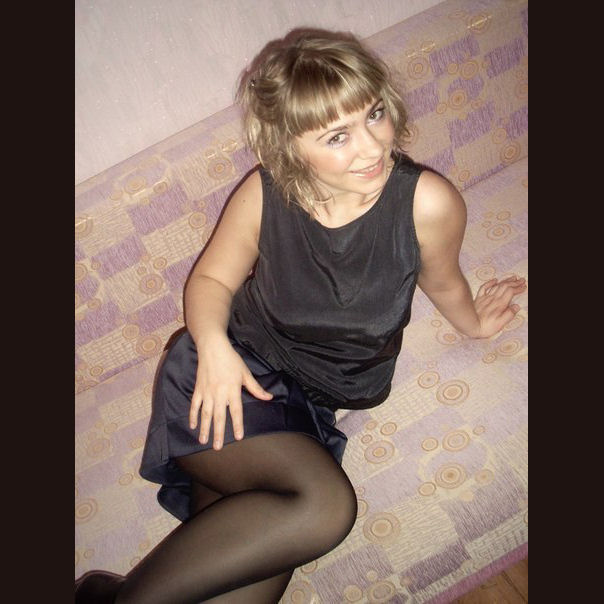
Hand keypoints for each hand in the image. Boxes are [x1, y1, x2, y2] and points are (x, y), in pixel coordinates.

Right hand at [189, 334, 272, 449]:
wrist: (212, 348)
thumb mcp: (246, 373)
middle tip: (218, 447)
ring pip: (205, 413)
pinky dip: (193, 415)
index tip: (238, 437)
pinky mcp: (198, 389)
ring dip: (204, 428)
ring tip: (203, 441)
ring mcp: (207, 392)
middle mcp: (219, 393)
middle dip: (218, 433)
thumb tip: (269, 397)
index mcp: (233, 389)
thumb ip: (256, 388)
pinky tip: (193, 426)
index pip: (236, 411)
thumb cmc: (231, 360)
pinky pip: (194, 405)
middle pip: (219, 416)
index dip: (237, 424)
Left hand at [474, 275, 526, 337]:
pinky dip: (490, 282)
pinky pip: (484, 287)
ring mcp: (485, 298)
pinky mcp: (478, 299)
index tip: (524, 287)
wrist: (469, 326)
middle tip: (522, 280)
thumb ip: (509, 314)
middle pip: (505, 286)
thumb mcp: (500, 324)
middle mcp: (493, 299)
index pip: (511, 292)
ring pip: (497, 285)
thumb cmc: (485, 327)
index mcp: (500, 304)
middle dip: (514, 282)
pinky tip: (495, 280)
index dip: (518, 288)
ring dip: (506, 281)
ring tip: (513, 278)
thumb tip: (516, 306)